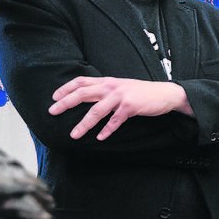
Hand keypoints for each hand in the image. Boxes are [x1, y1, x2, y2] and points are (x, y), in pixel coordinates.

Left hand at [49, 76, 190, 140]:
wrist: (165, 94)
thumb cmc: (142, 93)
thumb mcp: (122, 86)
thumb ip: (106, 90)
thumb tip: (90, 97)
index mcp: (108, 81)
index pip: (81, 81)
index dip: (66, 88)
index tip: (54, 97)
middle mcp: (111, 87)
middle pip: (82, 93)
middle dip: (65, 103)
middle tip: (52, 112)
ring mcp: (120, 97)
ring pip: (96, 111)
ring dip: (83, 124)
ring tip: (74, 134)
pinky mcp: (130, 107)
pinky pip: (114, 121)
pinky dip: (107, 130)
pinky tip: (101, 137)